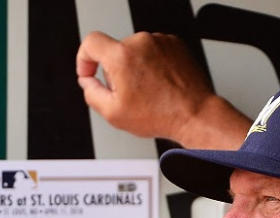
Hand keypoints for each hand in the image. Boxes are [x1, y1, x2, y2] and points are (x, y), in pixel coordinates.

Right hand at [75, 31, 249, 148]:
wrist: (194, 113)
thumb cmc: (161, 114)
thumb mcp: (113, 113)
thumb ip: (91, 93)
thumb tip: (87, 82)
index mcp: (122, 56)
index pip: (90, 42)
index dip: (84, 58)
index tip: (89, 71)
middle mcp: (141, 43)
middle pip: (115, 50)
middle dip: (116, 71)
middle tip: (129, 93)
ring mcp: (160, 41)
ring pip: (135, 51)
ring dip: (136, 67)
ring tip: (149, 90)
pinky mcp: (174, 43)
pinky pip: (154, 50)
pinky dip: (153, 64)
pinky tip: (160, 83)